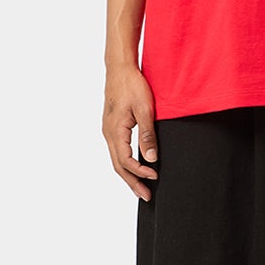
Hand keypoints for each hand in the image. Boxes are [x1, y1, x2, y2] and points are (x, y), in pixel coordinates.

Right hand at [103, 64, 158, 200]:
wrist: (119, 68)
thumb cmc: (132, 85)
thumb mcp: (144, 110)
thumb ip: (147, 135)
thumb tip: (151, 158)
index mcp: (115, 131)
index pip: (126, 161)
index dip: (140, 172)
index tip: (155, 177)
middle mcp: (108, 134)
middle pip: (118, 166)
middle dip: (132, 183)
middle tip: (146, 196)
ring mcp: (108, 130)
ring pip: (116, 160)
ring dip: (128, 175)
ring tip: (141, 187)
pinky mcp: (112, 127)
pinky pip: (117, 151)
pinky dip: (125, 163)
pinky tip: (134, 166)